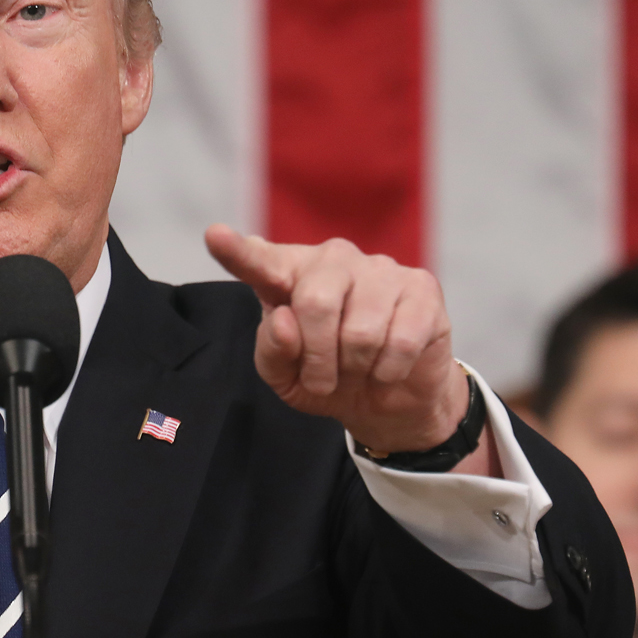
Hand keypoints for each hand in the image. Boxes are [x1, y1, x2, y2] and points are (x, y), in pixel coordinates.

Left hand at [205, 224, 475, 458]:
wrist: (390, 400)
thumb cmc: (329, 377)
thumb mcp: (286, 377)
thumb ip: (272, 351)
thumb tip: (285, 320)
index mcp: (291, 273)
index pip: (261, 261)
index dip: (237, 252)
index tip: (215, 237)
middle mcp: (334, 259)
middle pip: (315, 302)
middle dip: (317, 357)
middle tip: (322, 380)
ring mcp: (382, 269)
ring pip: (360, 331)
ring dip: (354, 369)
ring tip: (357, 371)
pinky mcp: (422, 288)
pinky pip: (399, 342)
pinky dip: (387, 372)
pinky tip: (387, 368)